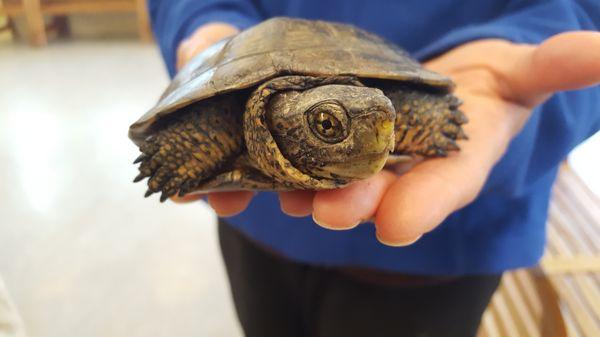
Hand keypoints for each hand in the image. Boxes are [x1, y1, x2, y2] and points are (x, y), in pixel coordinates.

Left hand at [175, 27, 599, 245]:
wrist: (430, 92)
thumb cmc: (480, 88)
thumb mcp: (518, 74)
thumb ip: (553, 67)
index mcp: (447, 160)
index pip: (439, 185)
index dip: (423, 202)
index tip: (396, 221)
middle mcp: (396, 171)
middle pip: (370, 190)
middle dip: (349, 199)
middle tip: (325, 209)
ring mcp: (350, 162)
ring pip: (317, 180)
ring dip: (288, 186)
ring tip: (255, 189)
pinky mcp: (310, 146)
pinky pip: (277, 158)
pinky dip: (247, 166)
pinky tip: (214, 178)